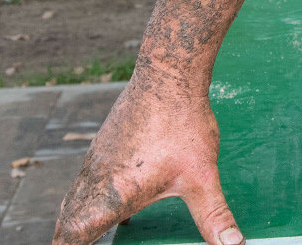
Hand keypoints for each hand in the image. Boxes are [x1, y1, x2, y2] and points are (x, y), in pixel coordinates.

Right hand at [53, 72, 241, 244]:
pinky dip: (90, 197)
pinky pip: (87, 179)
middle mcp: (96, 179)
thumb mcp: (202, 176)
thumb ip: (213, 215)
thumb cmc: (182, 124)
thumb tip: (233, 244)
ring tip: (92, 235)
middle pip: (68, 220)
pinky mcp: (105, 145)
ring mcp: (97, 160)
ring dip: (79, 218)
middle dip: (72, 238)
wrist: (168, 74)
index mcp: (113, 196)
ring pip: (76, 198)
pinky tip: (117, 201)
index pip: (73, 235)